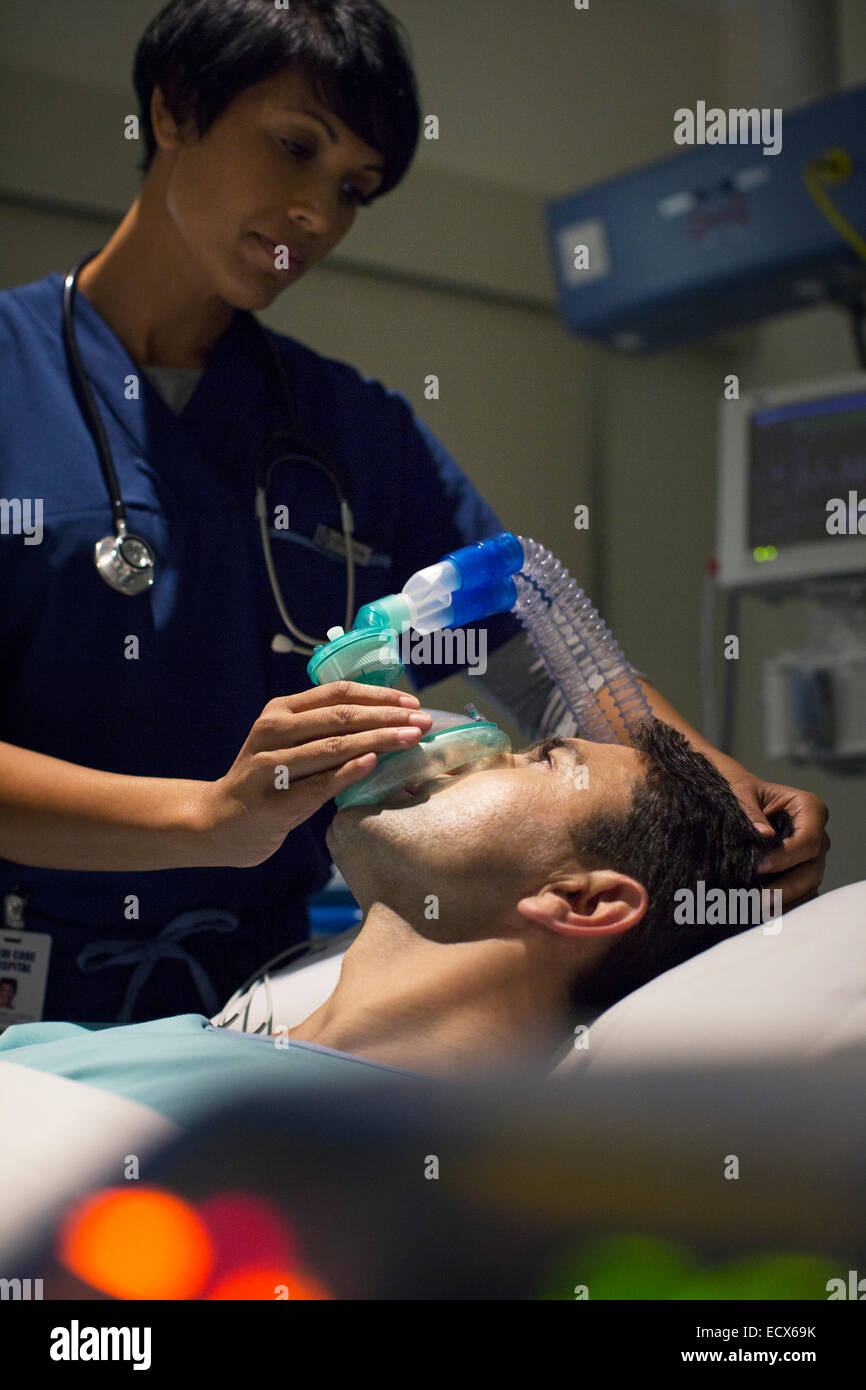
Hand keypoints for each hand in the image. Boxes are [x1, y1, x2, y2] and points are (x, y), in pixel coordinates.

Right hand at [201, 681, 430, 867]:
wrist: (219, 821)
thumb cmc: (267, 780)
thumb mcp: (288, 743)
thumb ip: (324, 728)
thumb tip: (388, 719)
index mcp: (280, 710)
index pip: (338, 693)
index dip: (379, 695)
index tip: (413, 703)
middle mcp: (272, 730)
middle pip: (340, 716)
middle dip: (388, 717)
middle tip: (423, 722)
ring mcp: (269, 764)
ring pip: (333, 746)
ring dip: (378, 741)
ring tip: (411, 740)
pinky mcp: (274, 800)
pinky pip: (320, 783)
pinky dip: (349, 771)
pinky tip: (374, 764)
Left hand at [715, 760, 830, 909]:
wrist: (732, 797)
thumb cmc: (738, 789)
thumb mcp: (739, 791)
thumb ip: (750, 811)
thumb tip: (764, 835)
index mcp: (809, 808)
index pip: (808, 839)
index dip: (786, 856)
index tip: (759, 866)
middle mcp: (816, 834)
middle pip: (812, 868)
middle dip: (786, 887)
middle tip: (758, 900)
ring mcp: (809, 857)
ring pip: (808, 886)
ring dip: (784, 901)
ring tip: (756, 911)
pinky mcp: (798, 873)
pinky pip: (799, 895)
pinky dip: (782, 906)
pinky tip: (758, 913)